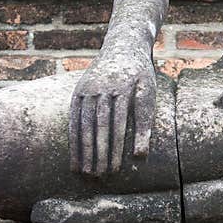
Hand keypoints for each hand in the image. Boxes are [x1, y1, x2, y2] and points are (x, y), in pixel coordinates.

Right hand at [69, 50, 155, 175]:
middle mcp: (101, 88)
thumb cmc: (141, 75)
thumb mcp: (149, 93)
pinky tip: (75, 157)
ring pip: (84, 123)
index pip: (117, 124)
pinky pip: (74, 119)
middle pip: (98, 126)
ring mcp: (87, 89)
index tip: (115, 169)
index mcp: (122, 88)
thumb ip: (145, 123)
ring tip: (85, 172)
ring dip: (83, 149)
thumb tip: (141, 156)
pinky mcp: (78, 92)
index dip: (115, 148)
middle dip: (98, 152)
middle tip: (99, 176)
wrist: (123, 45)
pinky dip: (74, 140)